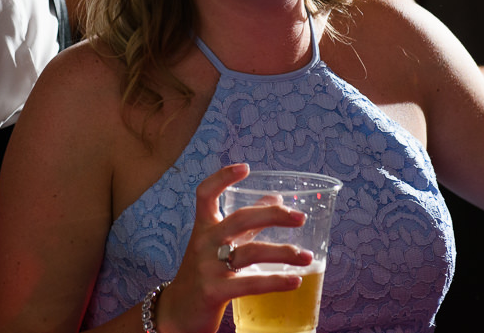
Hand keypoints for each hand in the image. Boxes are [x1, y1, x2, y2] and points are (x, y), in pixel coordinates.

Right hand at [157, 164, 311, 332]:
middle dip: (273, 215)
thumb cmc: (203, 274)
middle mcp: (203, 243)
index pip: (205, 194)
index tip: (245, 168)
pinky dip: (276, 281)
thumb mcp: (220, 245)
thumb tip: (276, 199)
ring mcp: (207, 267)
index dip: (223, 177)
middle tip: (299, 217)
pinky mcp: (213, 291)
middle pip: (240, 219)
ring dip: (283, 252)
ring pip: (250, 252)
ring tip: (307, 257)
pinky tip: (295, 281)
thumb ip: (247, 224)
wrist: (176, 314)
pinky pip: (249, 283)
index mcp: (203, 228)